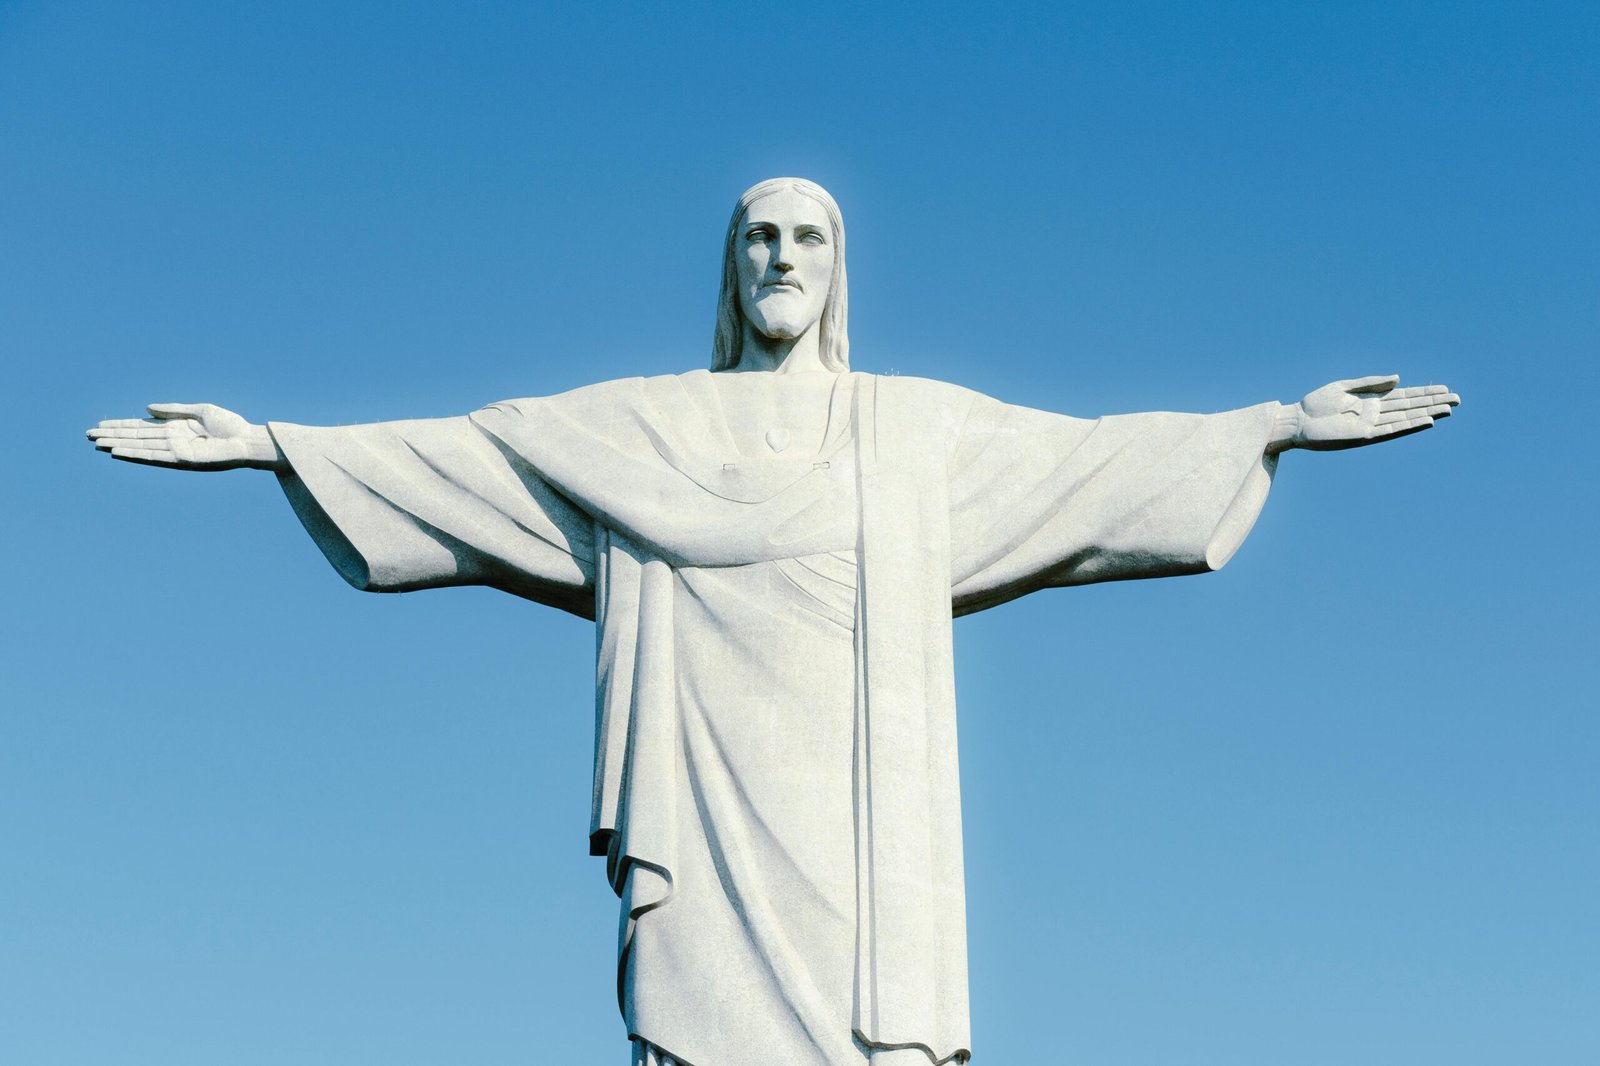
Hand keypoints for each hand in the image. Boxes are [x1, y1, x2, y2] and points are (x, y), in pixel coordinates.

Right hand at [86, 403, 282, 470]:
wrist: (247, 440)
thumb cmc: (230, 426)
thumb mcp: (199, 411)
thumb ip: (173, 409)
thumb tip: (146, 408)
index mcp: (175, 428)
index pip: (141, 427)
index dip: (121, 426)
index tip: (100, 425)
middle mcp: (172, 441)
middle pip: (136, 437)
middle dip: (113, 436)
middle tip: (88, 435)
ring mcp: (175, 451)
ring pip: (140, 447)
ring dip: (118, 445)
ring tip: (96, 443)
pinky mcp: (182, 460)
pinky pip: (154, 457)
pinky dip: (135, 455)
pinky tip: (118, 452)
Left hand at [1281, 375, 1459, 451]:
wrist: (1297, 420)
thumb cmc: (1316, 404)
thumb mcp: (1345, 387)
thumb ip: (1371, 383)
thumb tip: (1399, 379)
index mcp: (1371, 401)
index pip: (1404, 396)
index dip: (1424, 392)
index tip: (1444, 388)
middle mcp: (1375, 414)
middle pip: (1410, 407)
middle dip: (1433, 402)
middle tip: (1458, 399)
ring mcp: (1372, 426)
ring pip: (1406, 418)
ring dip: (1427, 413)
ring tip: (1448, 409)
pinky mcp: (1364, 435)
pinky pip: (1392, 430)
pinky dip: (1410, 425)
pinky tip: (1427, 420)